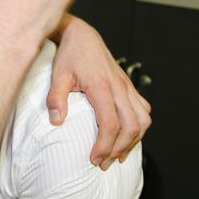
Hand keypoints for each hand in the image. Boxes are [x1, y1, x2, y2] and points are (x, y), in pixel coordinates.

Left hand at [46, 16, 151, 169]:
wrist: (81, 35)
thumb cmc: (69, 55)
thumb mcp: (57, 75)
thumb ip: (56, 98)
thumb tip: (56, 122)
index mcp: (101, 87)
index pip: (110, 123)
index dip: (105, 145)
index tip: (94, 159)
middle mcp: (119, 88)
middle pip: (131, 126)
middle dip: (119, 149)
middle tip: (103, 163)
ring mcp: (126, 86)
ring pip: (142, 120)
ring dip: (133, 140)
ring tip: (117, 154)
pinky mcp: (128, 85)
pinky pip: (143, 109)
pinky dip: (139, 126)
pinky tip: (127, 135)